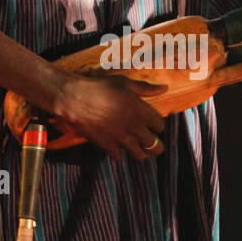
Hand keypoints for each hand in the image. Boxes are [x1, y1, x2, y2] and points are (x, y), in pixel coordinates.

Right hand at [53, 71, 168, 160]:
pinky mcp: (108, 146)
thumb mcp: (125, 83)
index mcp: (142, 112)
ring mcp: (122, 139)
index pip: (160, 126)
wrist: (77, 99)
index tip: (153, 124)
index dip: (158, 125)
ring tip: (136, 148)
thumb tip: (164, 88)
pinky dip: (118, 154)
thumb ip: (146, 88)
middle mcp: (135, 128)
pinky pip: (119, 157)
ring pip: (140, 155)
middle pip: (156, 146)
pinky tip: (115, 147)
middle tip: (151, 142)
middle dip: (156, 145)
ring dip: (140, 152)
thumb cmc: (101, 87)